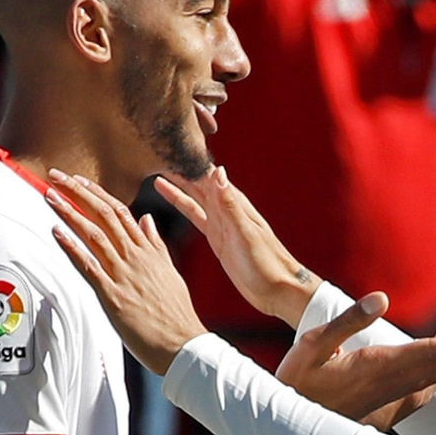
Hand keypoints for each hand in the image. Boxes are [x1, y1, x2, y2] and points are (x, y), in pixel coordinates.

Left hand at [47, 173, 207, 375]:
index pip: (121, 212)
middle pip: (104, 216)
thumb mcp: (170, 272)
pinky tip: (56, 233)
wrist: (182, 343)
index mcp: (149, 251)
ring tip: (50, 197)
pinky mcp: (113, 296)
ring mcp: (124, 275)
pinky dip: (72, 248)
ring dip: (70, 214)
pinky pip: (89, 266)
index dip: (98, 194)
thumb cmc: (176, 313)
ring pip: (94, 235)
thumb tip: (146, 220)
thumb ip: (156, 245)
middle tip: (57, 177)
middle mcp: (136, 257)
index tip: (80, 180)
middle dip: (79, 193)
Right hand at [154, 166, 318, 328]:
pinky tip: (172, 199)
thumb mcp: (245, 233)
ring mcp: (222, 224)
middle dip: (181, 169)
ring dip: (178, 185)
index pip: (208, 175)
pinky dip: (182, 206)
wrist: (277, 289)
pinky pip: (196, 217)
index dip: (191, 160)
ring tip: (158, 172)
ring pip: (195, 198)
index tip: (173, 145)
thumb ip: (230, 204)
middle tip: (158, 153)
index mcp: (234, 204)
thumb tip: (218, 171)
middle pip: (199, 184)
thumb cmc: (267, 263)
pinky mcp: (217, 239)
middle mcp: (227, 210)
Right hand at [274, 288, 435, 426]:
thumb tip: (381, 298)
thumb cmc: (297, 383)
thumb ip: (348, 320)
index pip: (432, 353)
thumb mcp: (312, 345)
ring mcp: (396, 393)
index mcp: (381, 366)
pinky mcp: (392, 398)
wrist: (292, 430)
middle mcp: (396, 382)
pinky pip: (430, 379)